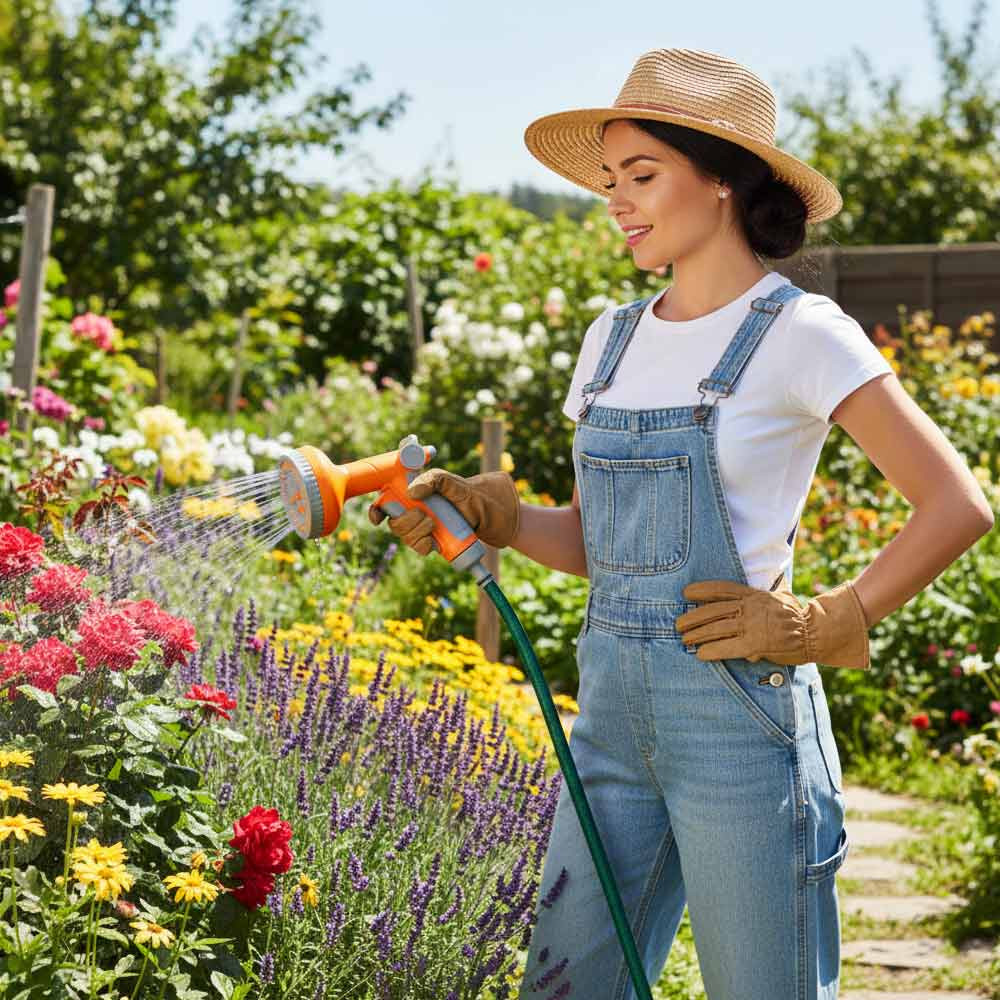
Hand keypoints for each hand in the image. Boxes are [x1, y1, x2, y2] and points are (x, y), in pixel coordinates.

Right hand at [368, 468, 520, 554]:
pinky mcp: (433, 542)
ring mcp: (423, 528)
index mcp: (413, 494)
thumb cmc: (470, 495)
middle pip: (393, 521)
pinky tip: (433, 542)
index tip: (378, 516)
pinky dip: (423, 546)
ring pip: (404, 535)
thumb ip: (434, 480)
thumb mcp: (454, 483)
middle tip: (424, 516)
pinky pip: (418, 548)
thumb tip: (413, 492)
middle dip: (404, 521)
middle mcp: (415, 511)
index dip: (376, 510)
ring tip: (433, 526)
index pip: (385, 502)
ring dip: (416, 532)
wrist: (491, 516)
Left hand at [675, 576, 869, 669]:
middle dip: (693, 617)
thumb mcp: (780, 597)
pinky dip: (712, 651)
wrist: (815, 632)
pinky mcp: (755, 644)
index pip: (722, 588)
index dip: (702, 590)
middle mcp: (750, 608)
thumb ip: (766, 594)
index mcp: (754, 595)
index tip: (686, 593)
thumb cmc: (797, 616)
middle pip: (713, 610)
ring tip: (684, 640)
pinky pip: (727, 648)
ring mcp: (752, 625)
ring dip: (697, 634)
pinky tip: (700, 654)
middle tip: (678, 624)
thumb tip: (764, 586)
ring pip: (717, 628)